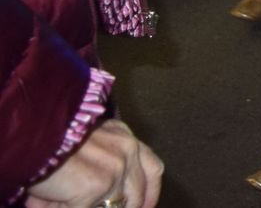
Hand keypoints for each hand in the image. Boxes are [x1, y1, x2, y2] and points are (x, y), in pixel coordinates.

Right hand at [24, 118, 163, 207]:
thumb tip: (110, 199)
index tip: (144, 207)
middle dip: (127, 207)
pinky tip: (47, 200)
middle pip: (139, 193)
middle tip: (102, 206)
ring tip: (57, 199)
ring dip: (85, 205)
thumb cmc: (53, 141)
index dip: (150, 194)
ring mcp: (116, 169)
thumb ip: (106, 167)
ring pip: (113, 206)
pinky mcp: (98, 185)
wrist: (32, 135)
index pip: (153, 169)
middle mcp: (127, 150)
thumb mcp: (90, 145)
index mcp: (126, 138)